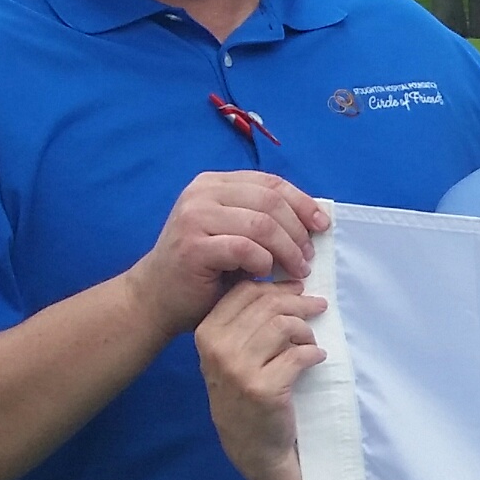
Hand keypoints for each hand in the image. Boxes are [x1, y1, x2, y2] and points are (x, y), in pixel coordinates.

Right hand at [127, 171, 326, 335]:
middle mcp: (202, 193)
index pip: (271, 183)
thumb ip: (264, 219)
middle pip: (270, 201)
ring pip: (261, 223)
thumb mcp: (236, 234)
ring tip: (296, 270)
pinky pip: (244, 247)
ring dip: (286, 249)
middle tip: (308, 257)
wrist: (157, 297)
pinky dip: (263, 261)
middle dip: (297, 230)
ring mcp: (194, 216)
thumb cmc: (205, 269)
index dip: (302, 203)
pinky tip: (266, 274)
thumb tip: (315, 219)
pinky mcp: (193, 245)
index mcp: (215, 184)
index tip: (323, 226)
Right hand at [196, 278, 325, 479]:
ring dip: (305, 331)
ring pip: (283, 326)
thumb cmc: (245, 395)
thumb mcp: (231, 356)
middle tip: (317, 307)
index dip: (276, 287)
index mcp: (206, 334)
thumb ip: (247, 322)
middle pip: (267, 306)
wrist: (252, 447)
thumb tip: (286, 285)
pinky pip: (299, 355)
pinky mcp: (265, 389)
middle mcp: (218, 349)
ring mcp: (240, 369)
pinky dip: (314, 354)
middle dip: (299, 302)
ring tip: (310, 343)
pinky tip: (316, 358)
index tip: (298, 289)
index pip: (244, 292)